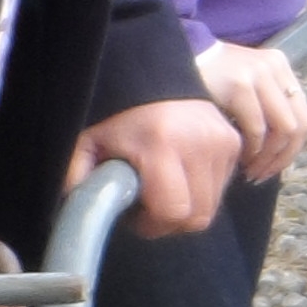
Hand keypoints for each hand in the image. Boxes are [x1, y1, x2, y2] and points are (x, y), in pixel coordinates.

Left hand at [71, 96, 236, 236]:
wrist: (159, 81)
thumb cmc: (122, 118)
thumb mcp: (92, 142)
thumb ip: (78, 172)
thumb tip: (72, 200)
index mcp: (162, 145)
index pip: (173, 212)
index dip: (153, 225)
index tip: (137, 217)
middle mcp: (199, 144)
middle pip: (196, 217)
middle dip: (171, 224)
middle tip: (150, 210)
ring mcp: (222, 144)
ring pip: (211, 207)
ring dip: (188, 209)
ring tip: (165, 192)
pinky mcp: (234, 144)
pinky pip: (221, 189)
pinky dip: (202, 193)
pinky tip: (182, 178)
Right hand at [196, 40, 306, 181]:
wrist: (176, 59)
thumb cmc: (211, 80)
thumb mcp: (246, 85)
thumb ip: (266, 107)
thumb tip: (281, 151)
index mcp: (279, 67)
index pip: (303, 117)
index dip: (292, 150)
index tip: (274, 168)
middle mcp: (273, 67)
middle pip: (298, 125)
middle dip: (282, 158)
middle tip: (262, 175)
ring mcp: (258, 74)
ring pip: (283, 129)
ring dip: (267, 157)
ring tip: (251, 170)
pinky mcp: (240, 84)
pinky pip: (257, 127)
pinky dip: (252, 149)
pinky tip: (240, 157)